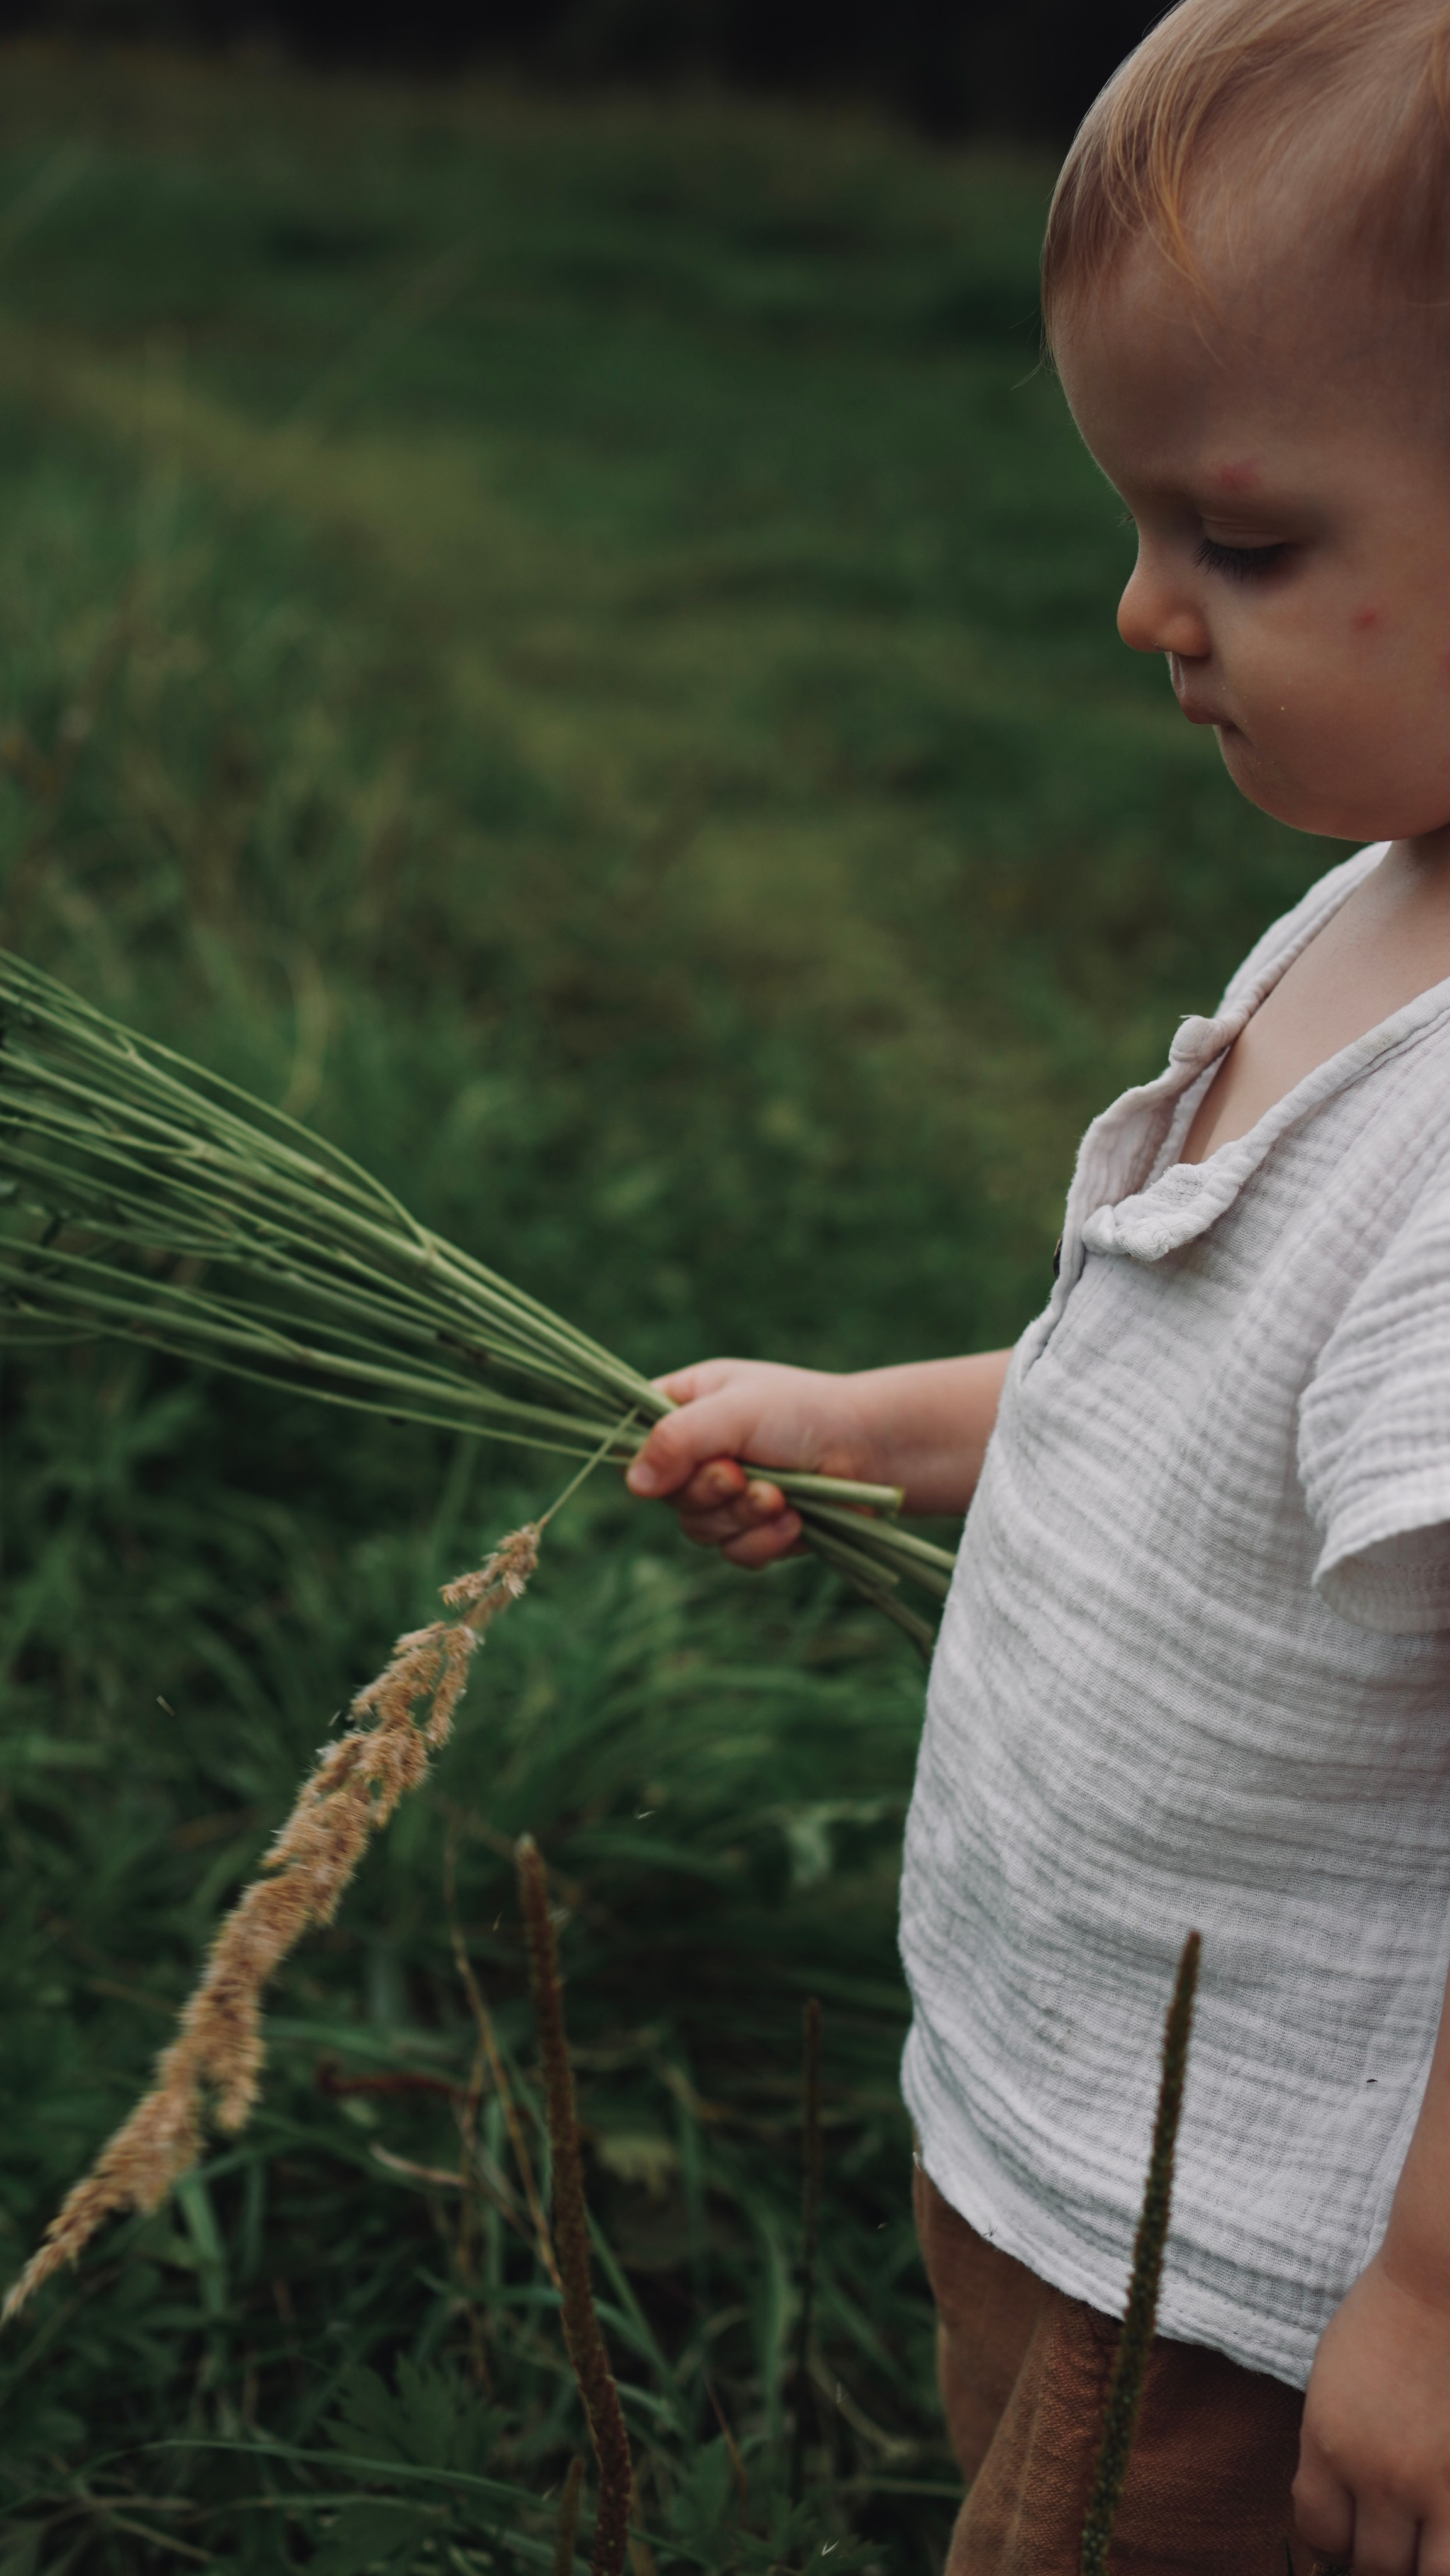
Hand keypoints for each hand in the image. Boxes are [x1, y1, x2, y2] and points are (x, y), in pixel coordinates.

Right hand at [624, 1358, 869, 1570]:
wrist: (876, 1451)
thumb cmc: (805, 1413)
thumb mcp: (734, 1411)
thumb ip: (678, 1439)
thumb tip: (634, 1484)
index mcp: (689, 1404)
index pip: (635, 1432)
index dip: (648, 1457)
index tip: (673, 1464)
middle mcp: (702, 1450)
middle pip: (666, 1494)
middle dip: (708, 1493)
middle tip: (742, 1476)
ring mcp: (729, 1494)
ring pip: (699, 1529)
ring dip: (740, 1518)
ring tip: (779, 1497)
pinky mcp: (757, 1529)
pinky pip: (735, 1553)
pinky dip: (762, 1542)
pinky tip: (794, 1522)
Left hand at [1295, 2246, 1449, 2571]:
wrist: (1442, 2280)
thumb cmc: (1387, 2317)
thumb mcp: (1333, 2381)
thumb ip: (1331, 2447)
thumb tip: (1338, 2507)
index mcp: (1329, 2442)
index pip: (1320, 2531)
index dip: (1335, 2538)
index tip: (1349, 2528)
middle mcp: (1380, 2474)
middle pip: (1375, 2564)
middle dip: (1380, 2557)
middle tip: (1392, 2535)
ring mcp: (1438, 2482)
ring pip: (1428, 2574)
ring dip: (1423, 2563)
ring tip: (1425, 2537)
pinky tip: (1449, 2519)